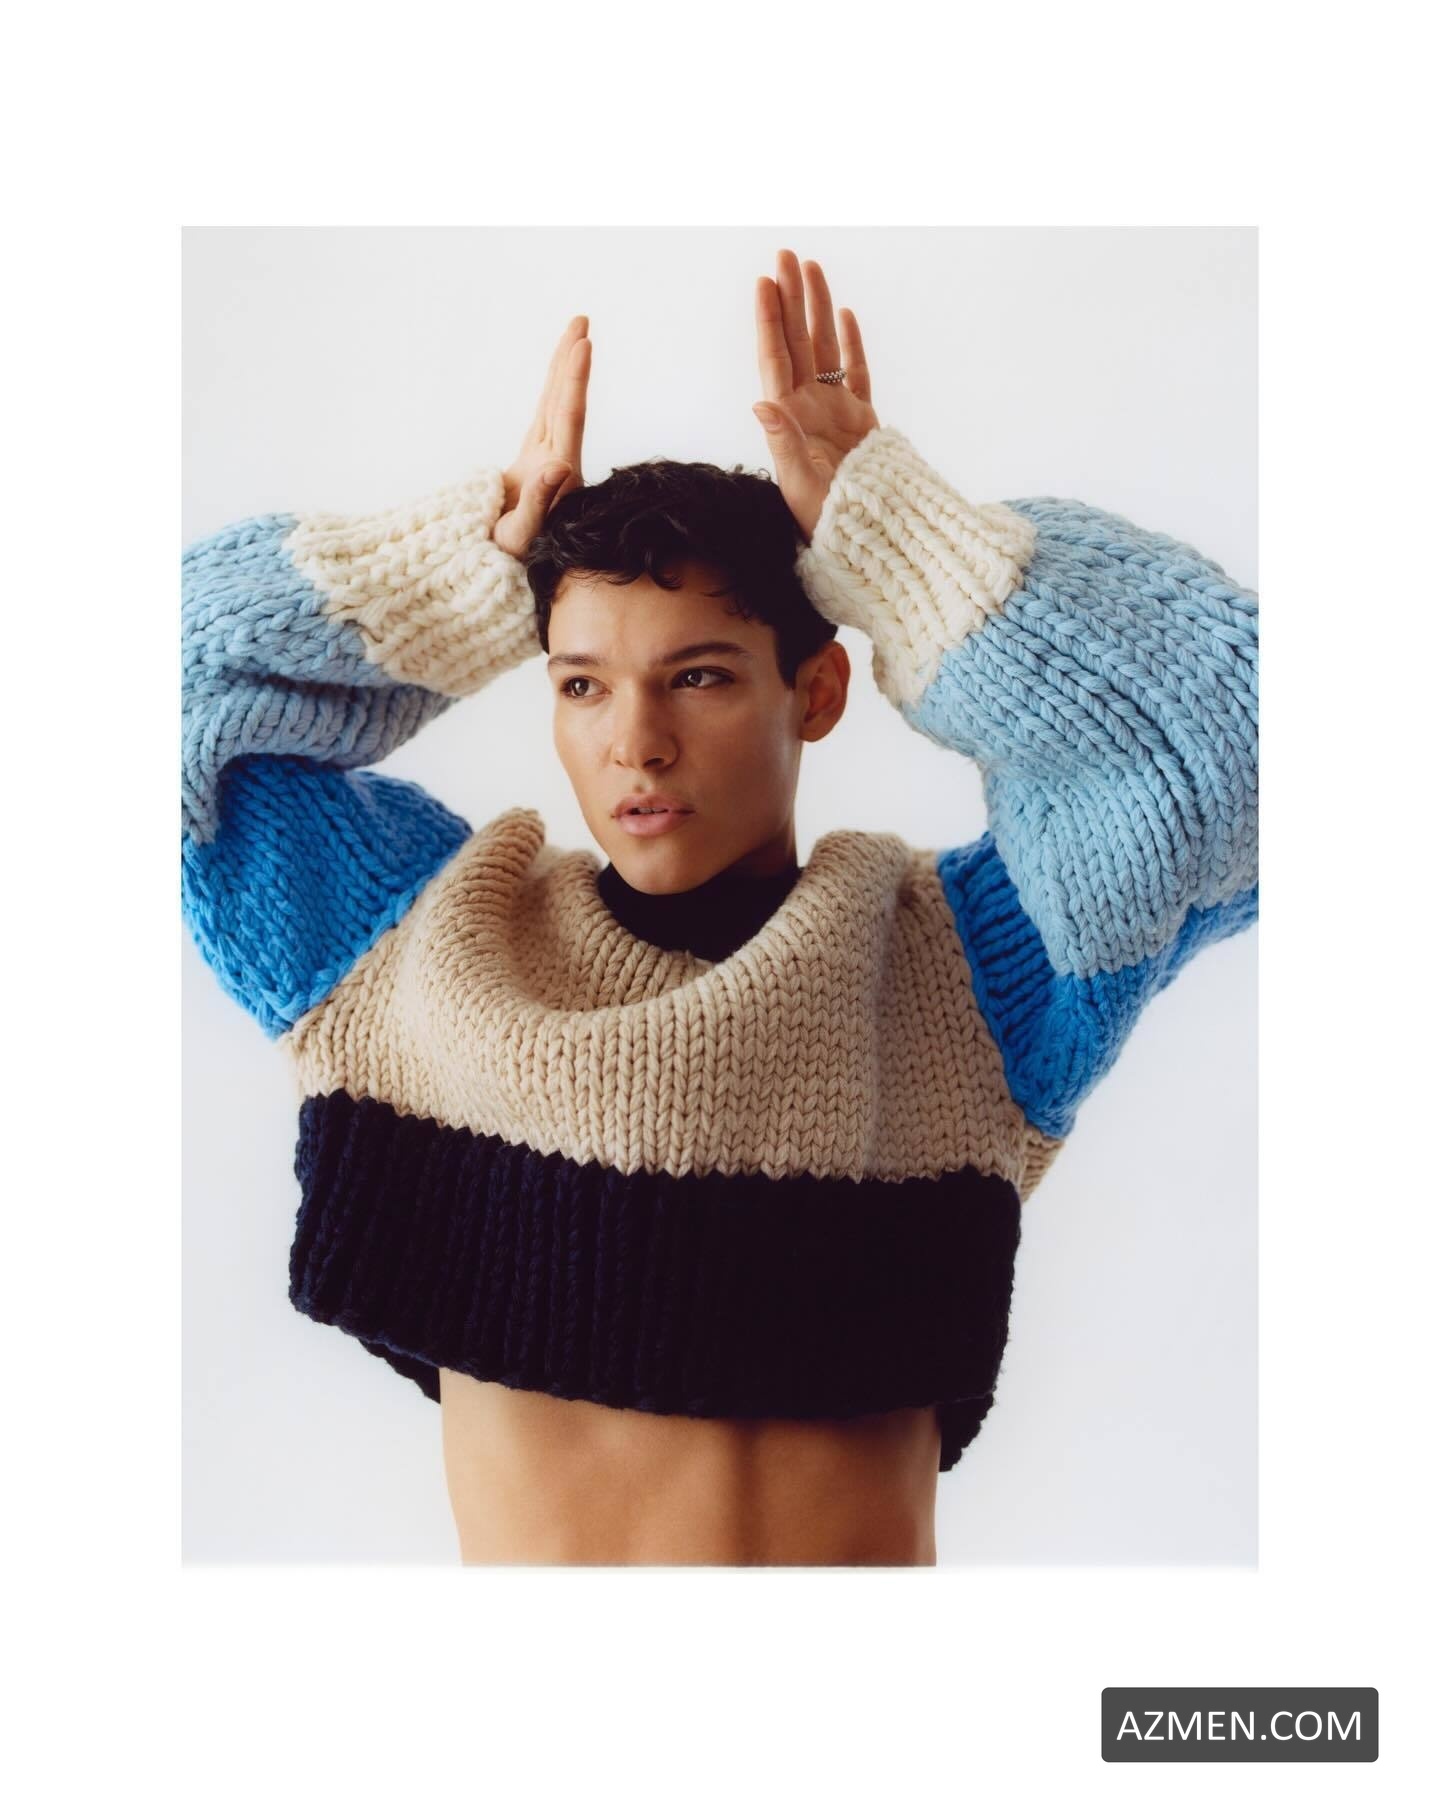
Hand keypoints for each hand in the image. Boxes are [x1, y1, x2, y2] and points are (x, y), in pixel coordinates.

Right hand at [494, 315, 591, 559]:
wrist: (495, 573)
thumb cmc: (508, 561)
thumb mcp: (521, 536)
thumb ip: (541, 502)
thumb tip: (561, 465)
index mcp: (554, 474)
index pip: (568, 418)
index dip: (575, 380)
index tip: (583, 344)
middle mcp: (554, 462)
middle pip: (565, 402)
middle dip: (572, 361)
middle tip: (582, 320)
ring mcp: (543, 461)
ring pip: (556, 406)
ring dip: (564, 371)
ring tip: (576, 334)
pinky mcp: (531, 465)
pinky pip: (544, 419)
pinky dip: (551, 393)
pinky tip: (556, 379)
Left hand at [752, 250, 880, 541]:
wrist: (866, 539)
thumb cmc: (826, 521)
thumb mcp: (800, 485)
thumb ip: (784, 443)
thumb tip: (762, 404)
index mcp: (789, 419)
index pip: (775, 358)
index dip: (769, 321)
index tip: (765, 283)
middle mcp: (808, 409)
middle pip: (797, 342)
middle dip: (792, 298)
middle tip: (786, 255)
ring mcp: (835, 412)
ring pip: (825, 349)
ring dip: (818, 310)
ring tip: (812, 270)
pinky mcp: (861, 421)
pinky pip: (856, 374)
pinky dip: (850, 346)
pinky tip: (844, 317)